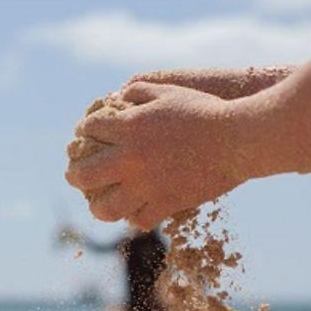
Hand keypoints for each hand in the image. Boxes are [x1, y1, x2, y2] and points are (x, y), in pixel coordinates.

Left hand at [64, 81, 246, 228]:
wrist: (237, 139)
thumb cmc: (205, 111)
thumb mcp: (169, 91)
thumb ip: (140, 91)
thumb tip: (120, 94)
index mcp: (129, 128)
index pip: (91, 131)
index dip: (85, 131)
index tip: (85, 135)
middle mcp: (130, 160)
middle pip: (85, 175)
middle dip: (74, 175)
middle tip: (73, 176)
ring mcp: (146, 186)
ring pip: (106, 208)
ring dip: (98, 207)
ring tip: (97, 206)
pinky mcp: (166, 204)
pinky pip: (140, 219)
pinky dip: (135, 217)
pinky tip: (135, 213)